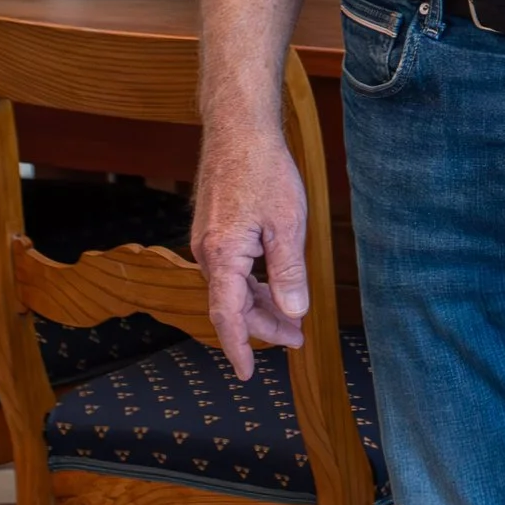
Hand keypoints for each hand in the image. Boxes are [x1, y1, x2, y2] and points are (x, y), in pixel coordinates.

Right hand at [192, 121, 309, 379]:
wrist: (238, 129)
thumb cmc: (263, 170)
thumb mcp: (288, 225)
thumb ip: (289, 273)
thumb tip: (292, 314)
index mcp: (222, 256)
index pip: (227, 316)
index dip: (239, 348)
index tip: (247, 375)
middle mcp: (207, 252)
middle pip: (231, 306)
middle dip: (263, 327)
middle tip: (297, 340)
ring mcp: (207, 241)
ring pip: (231, 288)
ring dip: (259, 306)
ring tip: (291, 319)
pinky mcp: (213, 230)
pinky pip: (230, 271)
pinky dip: (251, 285)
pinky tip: (273, 286)